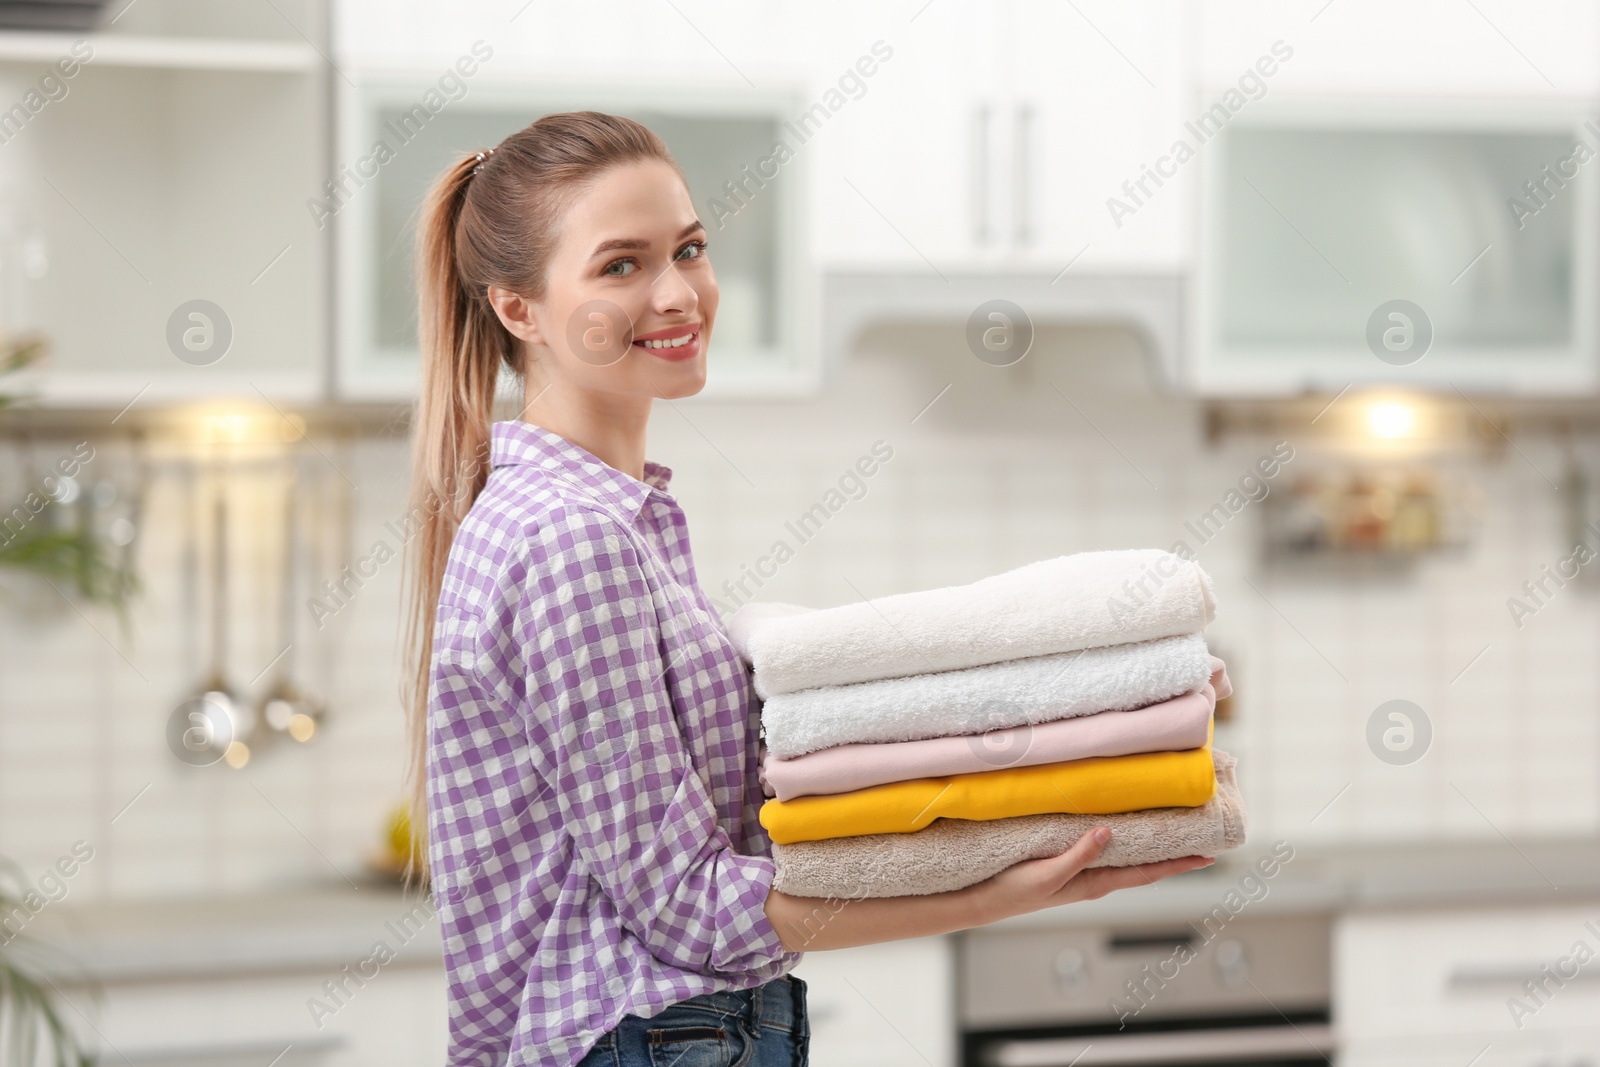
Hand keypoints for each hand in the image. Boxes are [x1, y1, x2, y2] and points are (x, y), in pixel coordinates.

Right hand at [967, 827, 1212, 924]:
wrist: (985, 900)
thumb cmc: (1015, 890)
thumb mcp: (1048, 874)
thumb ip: (1079, 855)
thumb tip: (1110, 832)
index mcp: (1095, 883)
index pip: (1147, 873)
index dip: (1178, 864)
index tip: (1207, 856)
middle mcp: (1095, 878)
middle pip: (1144, 865)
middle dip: (1173, 854)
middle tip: (1200, 838)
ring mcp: (1082, 872)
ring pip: (1127, 858)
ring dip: (1151, 848)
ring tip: (1173, 833)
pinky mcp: (1068, 864)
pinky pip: (1106, 852)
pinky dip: (1124, 842)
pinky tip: (1125, 831)